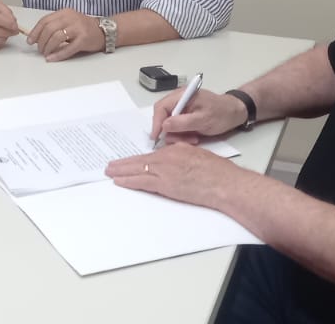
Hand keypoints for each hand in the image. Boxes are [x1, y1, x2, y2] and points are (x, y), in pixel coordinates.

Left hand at [27, 8, 102, 61]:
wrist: (104, 31)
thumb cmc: (83, 27)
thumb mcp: (68, 21)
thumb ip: (55, 26)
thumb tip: (37, 37)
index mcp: (65, 12)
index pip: (45, 21)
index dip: (35, 32)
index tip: (30, 40)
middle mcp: (71, 18)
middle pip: (49, 29)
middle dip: (41, 41)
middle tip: (39, 49)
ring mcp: (78, 28)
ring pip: (56, 37)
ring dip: (48, 48)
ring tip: (46, 54)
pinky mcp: (83, 39)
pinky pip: (67, 48)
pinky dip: (58, 55)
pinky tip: (52, 58)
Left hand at [105, 143, 248, 208]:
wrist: (224, 183)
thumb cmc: (218, 172)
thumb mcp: (198, 156)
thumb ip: (184, 157)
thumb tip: (176, 163)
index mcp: (176, 149)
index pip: (152, 154)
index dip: (138, 159)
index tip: (129, 161)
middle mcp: (168, 157)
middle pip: (140, 160)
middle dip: (124, 163)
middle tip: (110, 165)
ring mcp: (165, 171)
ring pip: (137, 169)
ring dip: (121, 171)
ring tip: (110, 172)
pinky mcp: (166, 185)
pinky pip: (142, 182)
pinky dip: (129, 181)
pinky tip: (119, 181)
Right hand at [150, 90, 248, 144]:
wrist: (235, 113)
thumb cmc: (221, 114)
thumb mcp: (202, 120)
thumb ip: (182, 123)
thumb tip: (164, 125)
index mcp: (182, 95)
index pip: (161, 107)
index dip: (156, 122)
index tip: (156, 137)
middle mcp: (179, 99)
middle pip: (163, 116)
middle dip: (170, 131)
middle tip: (182, 141)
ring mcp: (182, 107)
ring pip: (170, 123)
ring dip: (178, 134)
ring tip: (193, 139)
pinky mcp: (186, 115)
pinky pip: (178, 126)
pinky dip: (183, 133)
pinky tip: (194, 137)